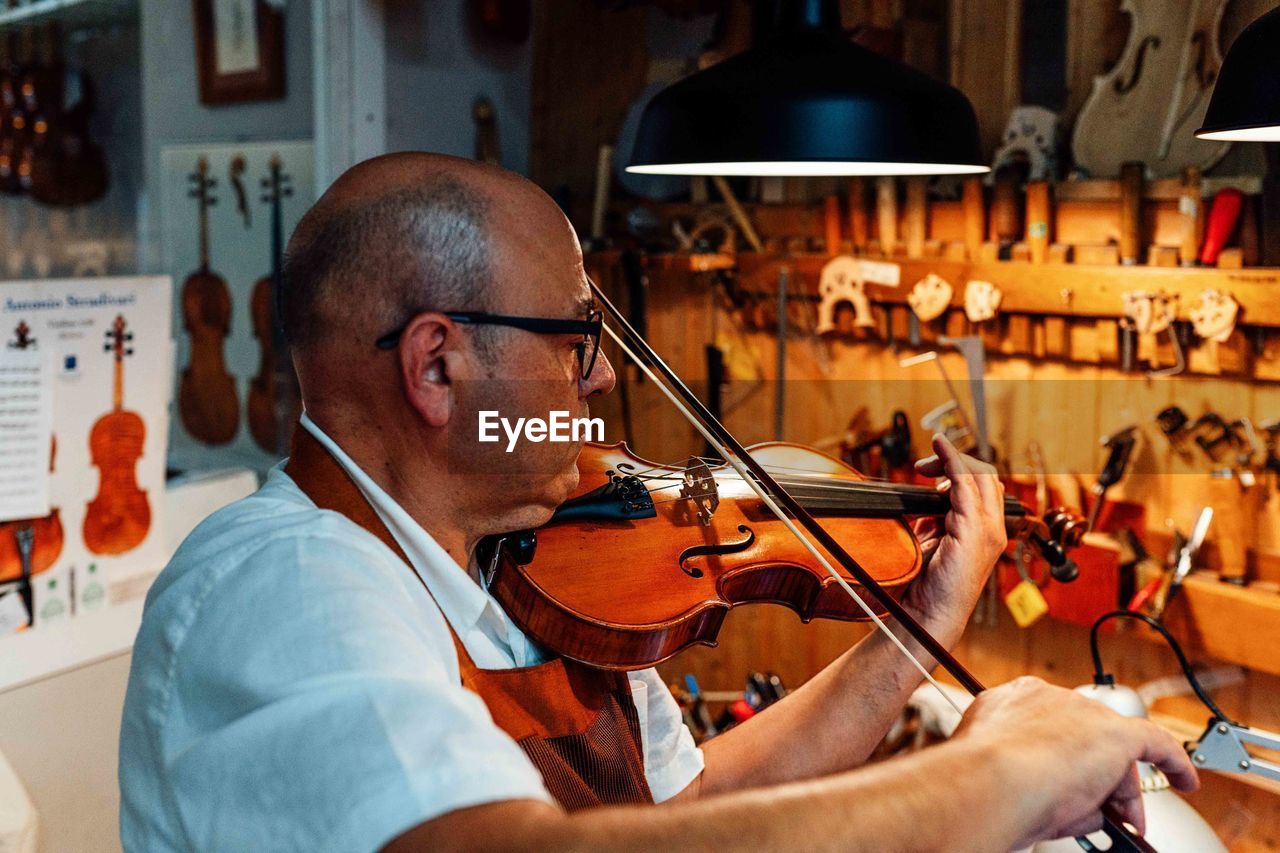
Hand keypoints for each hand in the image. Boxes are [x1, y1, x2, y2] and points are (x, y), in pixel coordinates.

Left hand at [902, 434, 1006, 638]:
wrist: (929, 613)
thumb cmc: (927, 584)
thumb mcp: (932, 541)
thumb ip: (935, 518)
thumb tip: (925, 496)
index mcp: (985, 531)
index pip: (982, 486)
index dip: (959, 468)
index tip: (932, 462)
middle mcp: (992, 528)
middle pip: (984, 476)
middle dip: (955, 461)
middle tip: (923, 465)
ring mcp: (987, 530)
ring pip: (978, 476)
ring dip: (951, 460)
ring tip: (926, 462)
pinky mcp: (974, 532)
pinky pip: (965, 485)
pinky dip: (952, 461)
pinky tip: (940, 450)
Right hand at [954, 676, 1198, 845]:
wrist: (990, 781)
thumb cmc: (981, 784)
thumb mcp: (1001, 771)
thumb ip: (1031, 773)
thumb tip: (1066, 803)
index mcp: (1010, 702)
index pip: (1049, 727)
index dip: (1062, 758)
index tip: (1067, 783)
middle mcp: (1046, 698)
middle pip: (1084, 738)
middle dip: (1095, 779)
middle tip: (1100, 816)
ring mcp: (1081, 712)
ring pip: (1111, 750)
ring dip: (1117, 787)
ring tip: (1113, 823)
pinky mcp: (1115, 733)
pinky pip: (1156, 744)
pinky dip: (1173, 763)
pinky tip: (1184, 779)